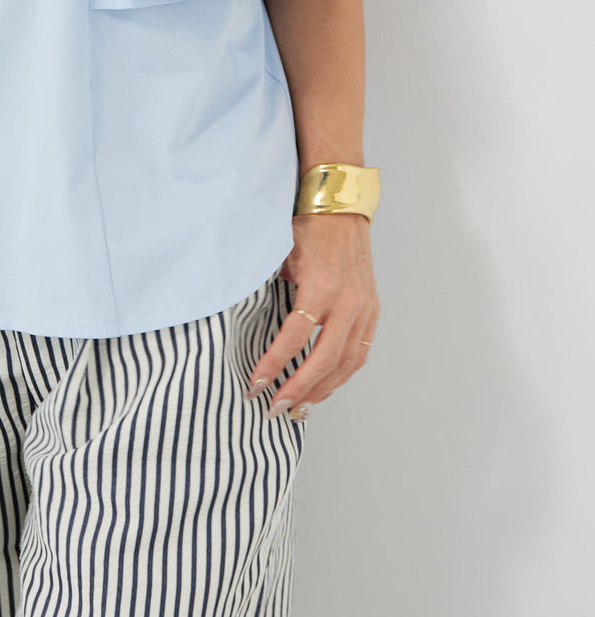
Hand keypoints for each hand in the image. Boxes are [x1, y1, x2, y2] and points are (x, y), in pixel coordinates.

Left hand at [246, 213, 378, 419]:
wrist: (341, 209)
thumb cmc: (308, 230)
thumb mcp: (282, 256)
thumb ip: (270, 290)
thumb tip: (245, 322)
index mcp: (321, 287)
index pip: (295, 337)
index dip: (274, 364)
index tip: (256, 384)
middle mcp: (347, 302)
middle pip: (324, 359)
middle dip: (298, 388)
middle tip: (275, 407)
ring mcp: (364, 308)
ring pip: (346, 362)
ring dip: (322, 389)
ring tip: (299, 406)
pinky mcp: (372, 311)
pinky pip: (359, 352)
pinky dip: (342, 374)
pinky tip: (325, 386)